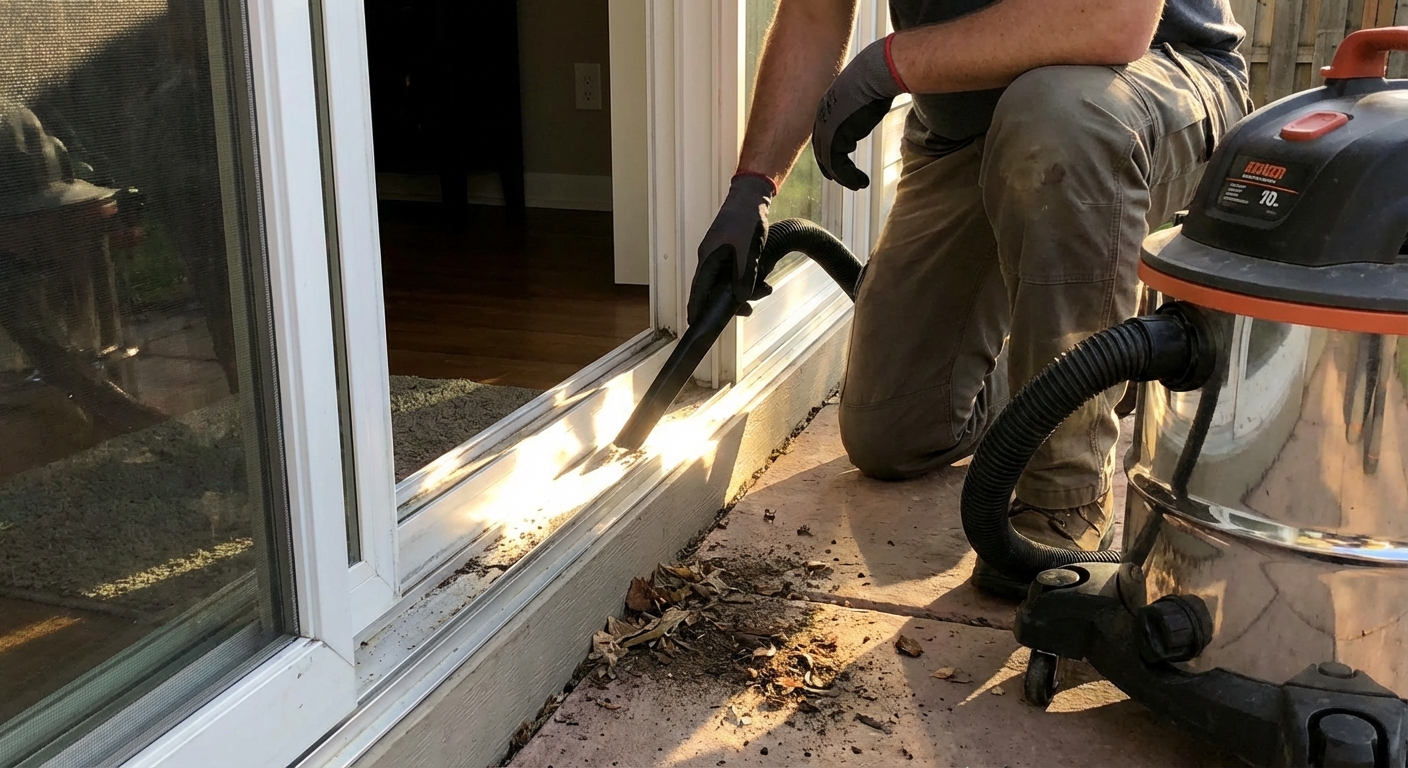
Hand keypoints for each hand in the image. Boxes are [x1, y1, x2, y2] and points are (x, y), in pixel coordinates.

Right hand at [686, 173, 774, 324]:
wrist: (750, 196)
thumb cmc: (746, 219)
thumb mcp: (748, 250)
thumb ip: (744, 274)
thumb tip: (741, 297)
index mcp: (708, 259)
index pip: (698, 290)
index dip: (696, 308)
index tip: (694, 324)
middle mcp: (710, 259)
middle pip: (713, 289)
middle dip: (729, 302)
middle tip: (747, 310)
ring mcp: (719, 255)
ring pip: (726, 281)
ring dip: (742, 289)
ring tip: (764, 290)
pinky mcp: (729, 252)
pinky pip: (734, 272)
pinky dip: (745, 279)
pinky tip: (760, 280)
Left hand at [812, 35, 906, 189]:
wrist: (875, 72)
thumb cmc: (877, 76)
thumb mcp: (865, 90)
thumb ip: (862, 100)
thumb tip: (874, 95)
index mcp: (827, 104)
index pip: (822, 133)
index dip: (828, 150)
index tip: (837, 162)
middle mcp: (822, 117)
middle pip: (821, 150)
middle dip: (831, 167)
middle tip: (843, 179)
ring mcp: (826, 129)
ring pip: (830, 162)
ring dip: (844, 177)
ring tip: (858, 185)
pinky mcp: (835, 139)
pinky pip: (838, 166)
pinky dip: (849, 178)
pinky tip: (863, 182)